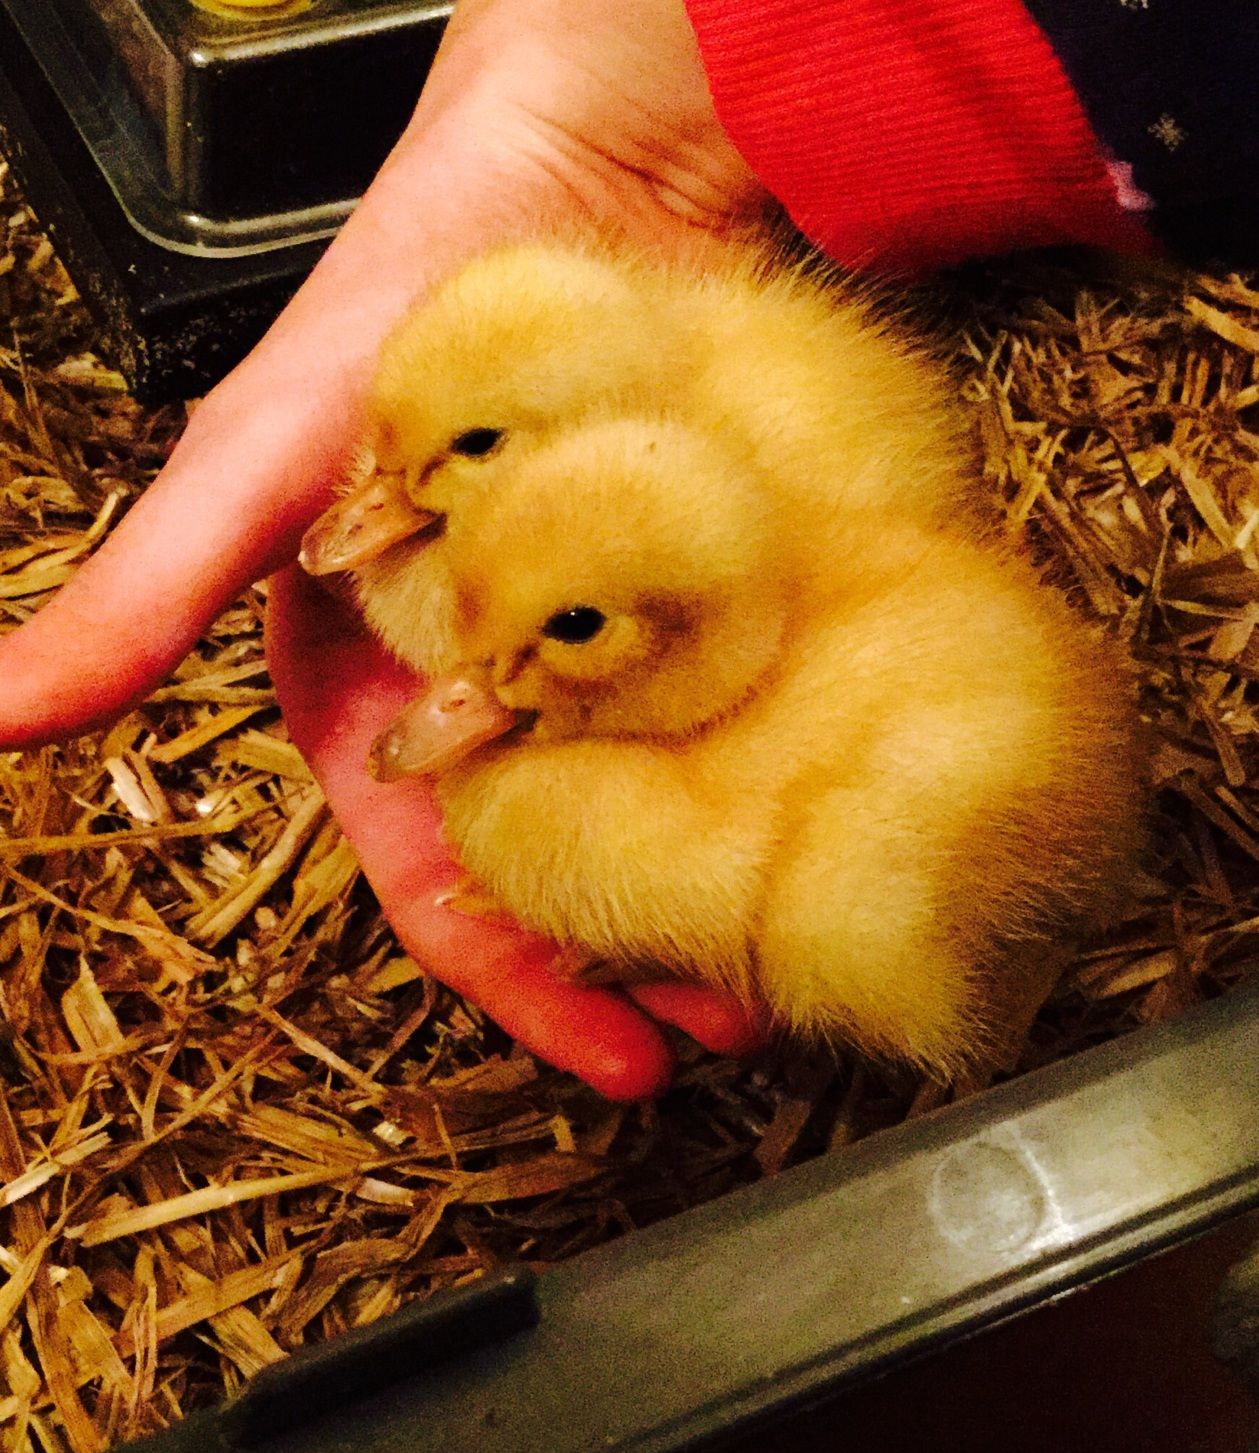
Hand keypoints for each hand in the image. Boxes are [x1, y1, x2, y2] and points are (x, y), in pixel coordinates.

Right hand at [0, 0, 770, 1096]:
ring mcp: (606, 639)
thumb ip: (152, 584)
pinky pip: (735, 709)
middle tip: (719, 1031)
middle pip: (563, 863)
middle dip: (629, 961)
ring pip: (655, 805)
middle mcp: (493, 678)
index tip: (603, 1055)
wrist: (575, 154)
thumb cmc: (406, 288)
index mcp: (380, 682)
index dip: (511, 974)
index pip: (439, 871)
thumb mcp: (267, 446)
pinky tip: (818, 822)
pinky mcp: (697, 589)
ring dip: (709, 890)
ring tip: (778, 962)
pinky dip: (768, 777)